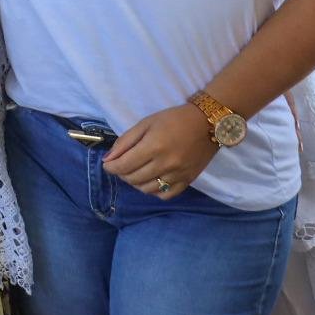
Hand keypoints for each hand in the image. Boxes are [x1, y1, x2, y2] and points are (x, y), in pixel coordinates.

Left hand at [102, 103, 219, 199]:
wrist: (206, 123)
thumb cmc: (172, 119)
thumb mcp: (145, 124)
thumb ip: (125, 142)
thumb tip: (108, 159)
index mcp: (153, 147)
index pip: (124, 166)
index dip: (111, 167)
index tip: (107, 164)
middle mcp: (165, 164)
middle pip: (134, 179)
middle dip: (121, 174)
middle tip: (121, 165)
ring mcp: (178, 175)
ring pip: (147, 189)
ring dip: (135, 182)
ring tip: (134, 172)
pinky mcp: (188, 181)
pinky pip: (165, 195)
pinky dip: (153, 190)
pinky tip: (151, 180)